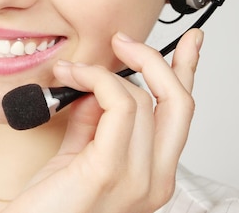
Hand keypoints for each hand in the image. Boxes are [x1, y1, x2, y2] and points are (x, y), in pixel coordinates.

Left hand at [3, 28, 203, 212]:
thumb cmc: (49, 203)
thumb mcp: (78, 153)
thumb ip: (95, 121)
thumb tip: (99, 86)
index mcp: (153, 174)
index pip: (181, 114)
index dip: (188, 71)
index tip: (189, 42)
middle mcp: (155, 180)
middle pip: (177, 102)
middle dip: (152, 59)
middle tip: (121, 42)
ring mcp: (137, 180)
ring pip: (141, 100)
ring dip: (101, 71)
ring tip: (70, 70)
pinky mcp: (108, 171)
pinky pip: (118, 106)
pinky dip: (96, 80)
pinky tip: (74, 76)